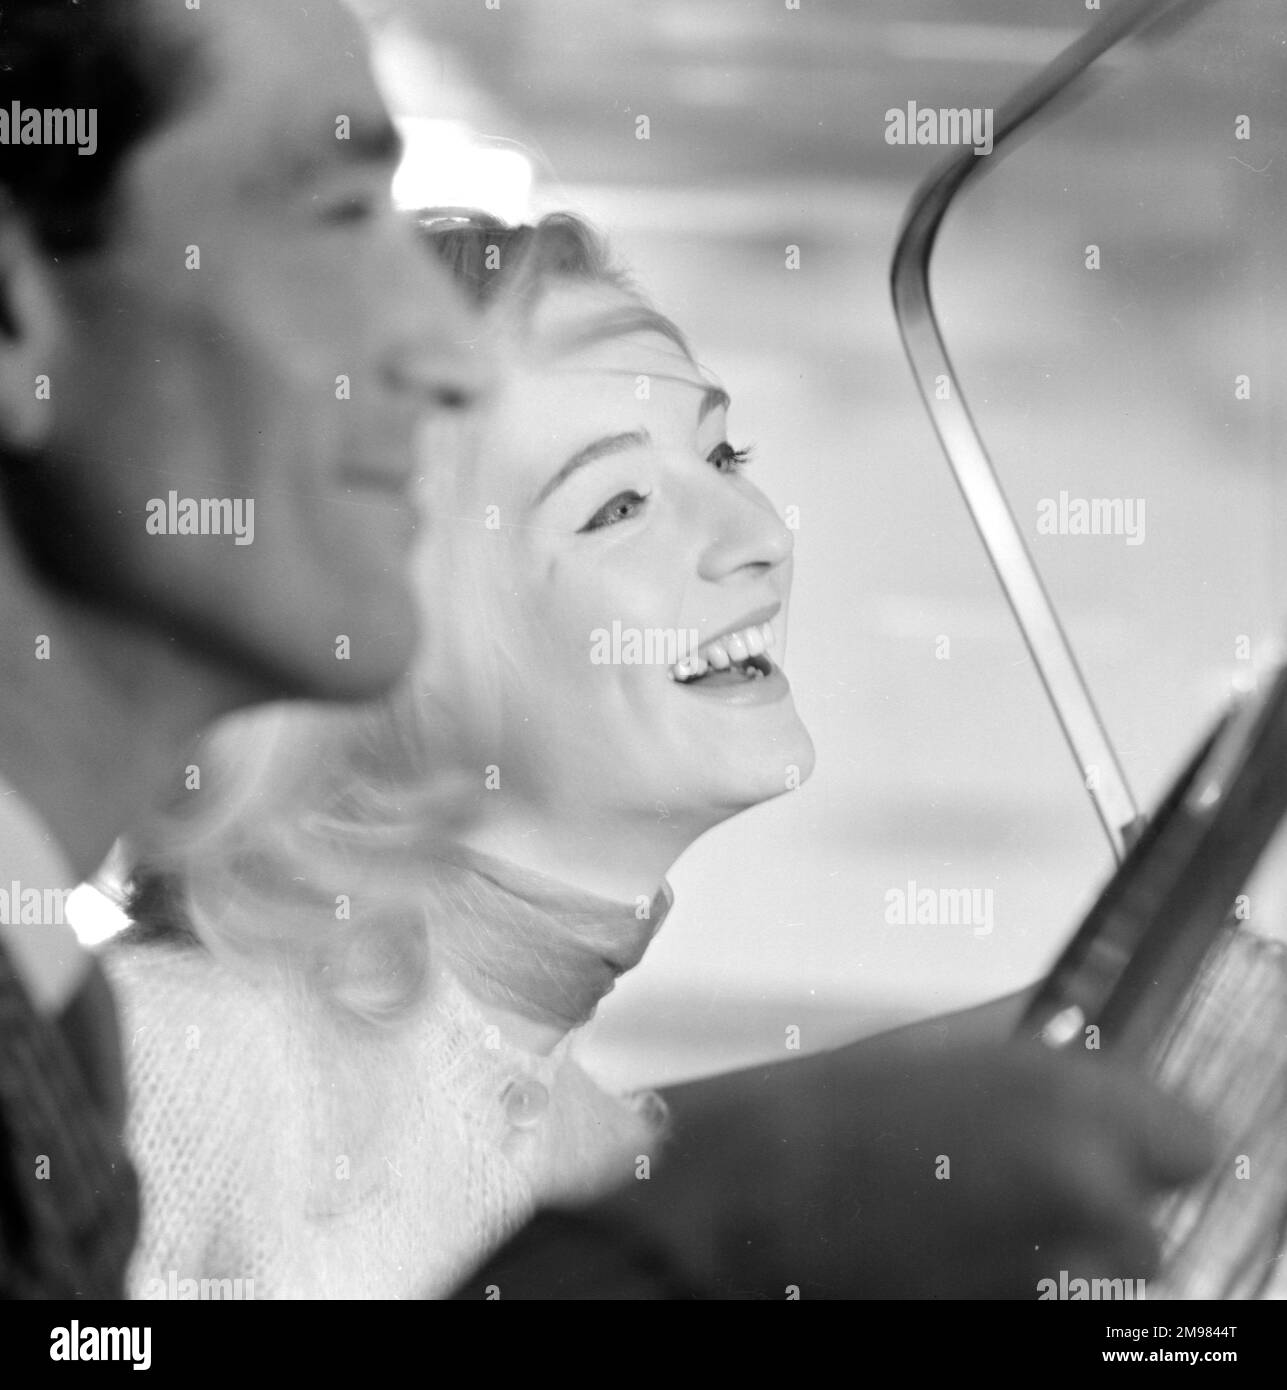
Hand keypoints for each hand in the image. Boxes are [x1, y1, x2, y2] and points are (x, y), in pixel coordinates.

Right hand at [601, 1033, 1216, 1298]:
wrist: (742, 1205)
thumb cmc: (816, 1120)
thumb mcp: (937, 1050)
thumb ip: (1035, 1054)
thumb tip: (1091, 1063)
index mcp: (1065, 1108)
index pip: (1187, 1136)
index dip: (1145, 1129)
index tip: (1120, 1126)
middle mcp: (1078, 1197)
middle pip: (1146, 1208)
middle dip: (1097, 1187)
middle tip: (1021, 1165)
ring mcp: (1050, 1271)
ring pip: (1104, 1261)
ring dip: (1061, 1234)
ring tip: (972, 1202)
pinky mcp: (1016, 1315)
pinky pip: (1052, 1291)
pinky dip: (1024, 1271)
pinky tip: (955, 1239)